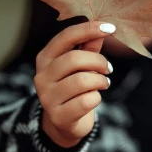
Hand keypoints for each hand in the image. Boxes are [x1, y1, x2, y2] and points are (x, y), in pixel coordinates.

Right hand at [34, 20, 114, 146]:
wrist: (65, 123)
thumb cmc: (74, 88)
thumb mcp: (80, 65)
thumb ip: (89, 47)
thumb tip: (103, 28)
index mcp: (45, 58)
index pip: (66, 37)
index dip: (88, 29)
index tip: (110, 27)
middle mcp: (42, 76)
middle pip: (74, 59)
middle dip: (98, 61)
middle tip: (108, 68)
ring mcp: (47, 97)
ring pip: (82, 81)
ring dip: (100, 81)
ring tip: (103, 83)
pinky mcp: (58, 116)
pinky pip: (86, 101)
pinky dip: (97, 98)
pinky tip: (94, 98)